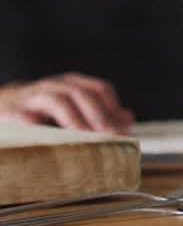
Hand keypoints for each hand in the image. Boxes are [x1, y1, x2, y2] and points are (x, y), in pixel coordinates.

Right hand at [0, 73, 133, 133]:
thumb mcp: (71, 106)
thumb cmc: (41, 108)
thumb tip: (128, 119)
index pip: (99, 88)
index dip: (113, 107)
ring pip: (59, 101)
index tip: (123, 128)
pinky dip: (46, 128)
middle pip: (82, 94)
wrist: (0, 104)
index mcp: (71, 83)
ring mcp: (33, 96)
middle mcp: (54, 86)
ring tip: (89, 138)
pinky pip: (30, 118)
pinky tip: (56, 142)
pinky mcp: (13, 111)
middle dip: (100, 116)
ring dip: (77, 120)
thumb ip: (98, 112)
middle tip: (112, 136)